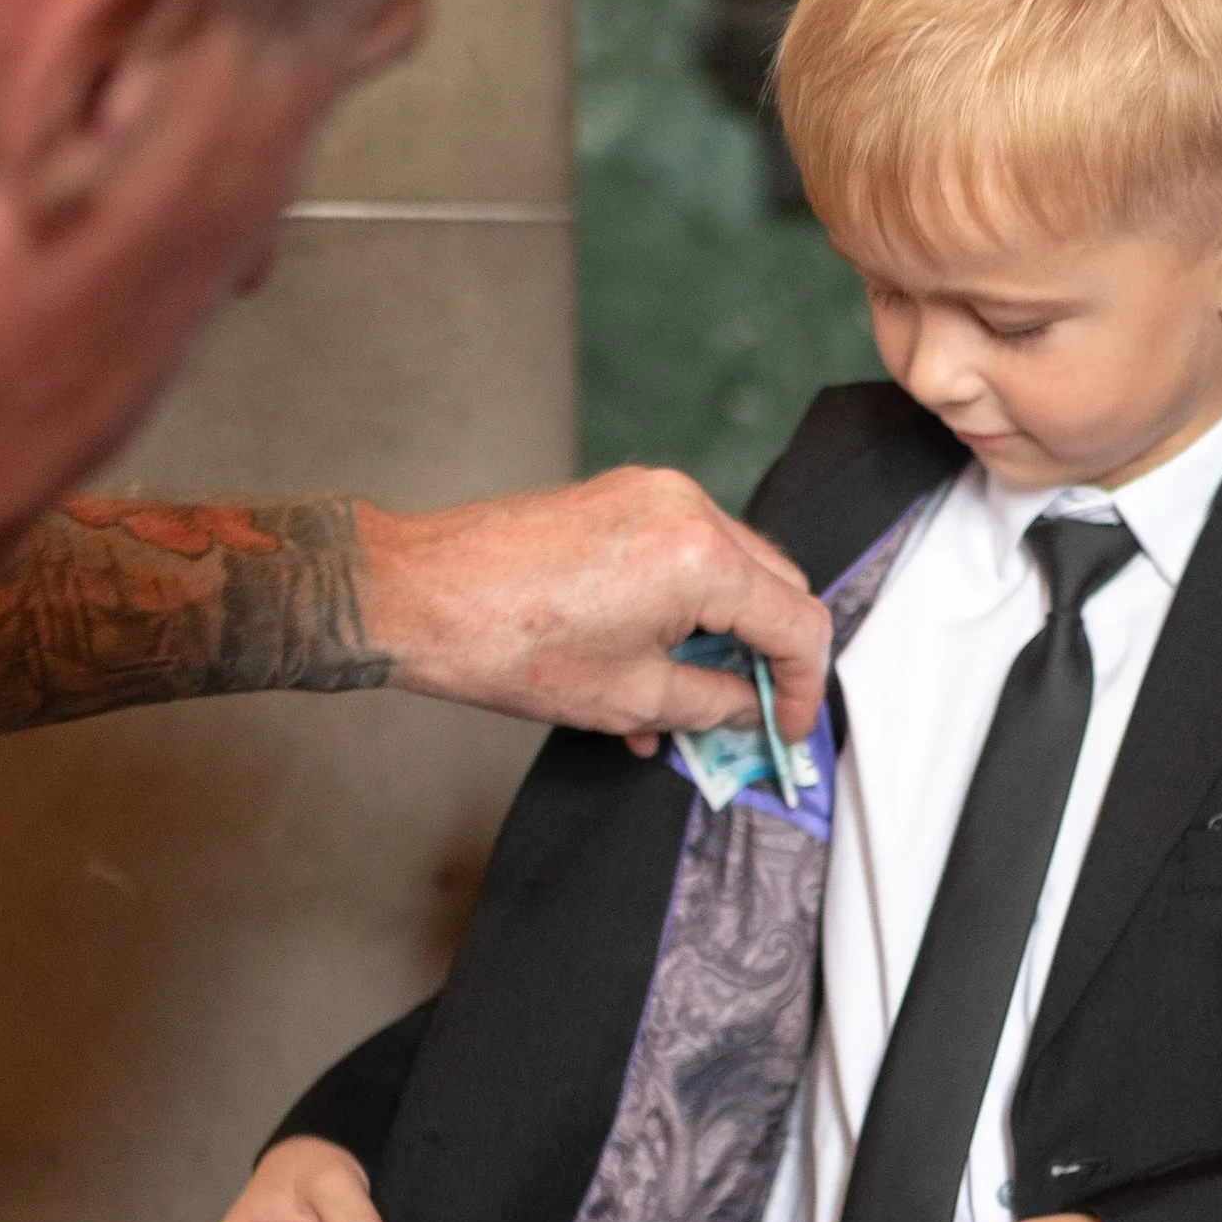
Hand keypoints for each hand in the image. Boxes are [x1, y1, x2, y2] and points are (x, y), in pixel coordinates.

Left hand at [355, 469, 829, 748]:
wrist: (417, 596)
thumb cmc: (505, 643)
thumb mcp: (628, 699)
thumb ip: (711, 705)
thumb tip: (748, 712)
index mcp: (701, 558)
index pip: (798, 623)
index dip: (804, 687)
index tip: (789, 728)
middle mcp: (687, 508)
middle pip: (775, 586)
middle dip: (771, 657)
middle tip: (753, 714)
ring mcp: (653, 494)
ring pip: (732, 569)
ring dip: (726, 635)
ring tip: (692, 701)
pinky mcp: (622, 497)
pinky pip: (683, 553)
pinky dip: (686, 607)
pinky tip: (655, 663)